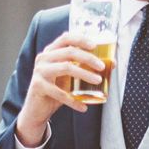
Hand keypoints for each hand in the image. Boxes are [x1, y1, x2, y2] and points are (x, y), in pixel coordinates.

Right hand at [16, 30, 104, 144]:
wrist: (37, 109)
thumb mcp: (69, 77)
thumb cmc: (56, 90)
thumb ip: (84, 69)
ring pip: (66, 68)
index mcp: (50, 52)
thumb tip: (111, 63)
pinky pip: (60, 93)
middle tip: (102, 67)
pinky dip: (73, 101)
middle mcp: (43, 58)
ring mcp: (39, 72)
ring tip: (98, 81)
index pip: (66, 38)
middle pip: (69, 52)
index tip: (95, 45)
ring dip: (84, 74)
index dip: (81, 39)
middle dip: (88, 58)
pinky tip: (83, 107)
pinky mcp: (38, 86)